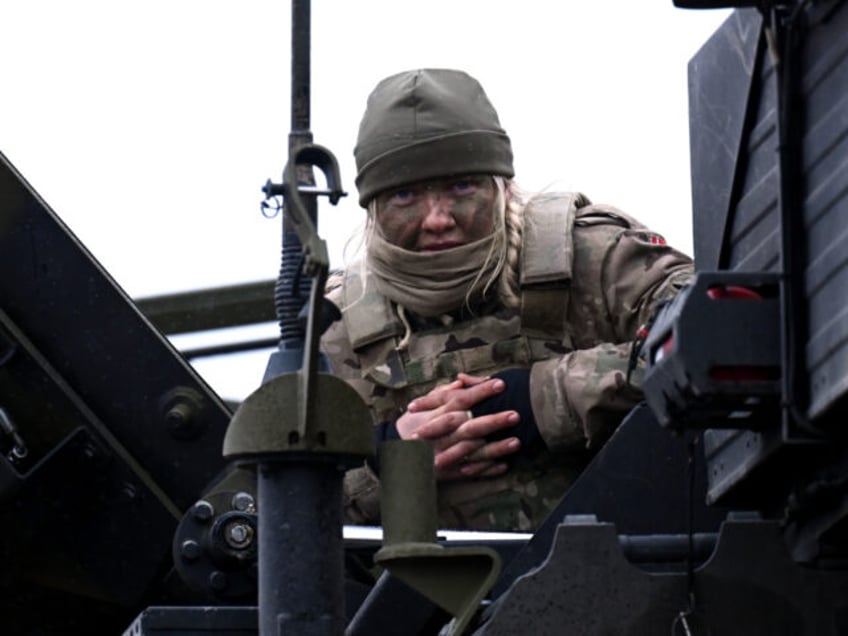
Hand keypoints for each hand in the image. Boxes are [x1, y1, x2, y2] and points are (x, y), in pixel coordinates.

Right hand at [395, 374, 521, 480]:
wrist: (393, 453)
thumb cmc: (411, 424)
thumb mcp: (422, 406)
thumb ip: (442, 394)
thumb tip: (461, 382)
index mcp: (437, 415)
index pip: (461, 400)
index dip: (480, 392)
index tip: (500, 383)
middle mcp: (442, 435)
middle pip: (470, 426)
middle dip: (493, 421)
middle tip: (515, 414)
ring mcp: (444, 455)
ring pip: (474, 452)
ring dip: (495, 448)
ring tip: (516, 442)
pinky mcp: (447, 472)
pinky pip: (469, 471)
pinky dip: (486, 469)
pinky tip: (504, 465)